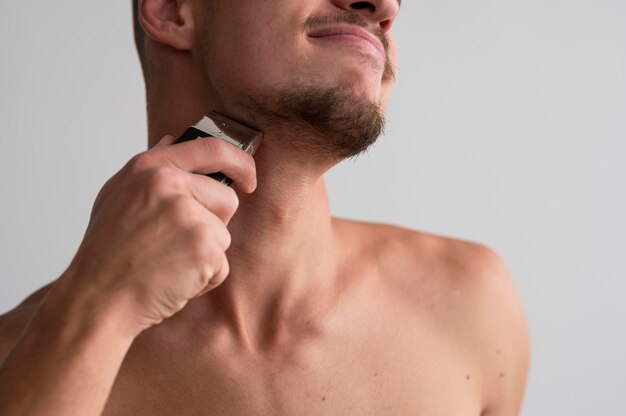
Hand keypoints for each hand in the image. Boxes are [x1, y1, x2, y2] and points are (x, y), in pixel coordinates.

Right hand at [61, 134, 256, 336]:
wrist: (97, 299)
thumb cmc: (106, 253)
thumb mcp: (116, 195)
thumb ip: (149, 169)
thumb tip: (173, 141)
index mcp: (150, 167)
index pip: (212, 148)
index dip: (239, 161)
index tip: (247, 177)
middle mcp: (170, 184)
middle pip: (227, 198)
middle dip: (213, 225)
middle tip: (177, 244)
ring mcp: (189, 214)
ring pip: (224, 235)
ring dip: (205, 255)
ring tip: (168, 263)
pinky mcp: (204, 245)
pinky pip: (222, 265)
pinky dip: (204, 279)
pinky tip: (174, 280)